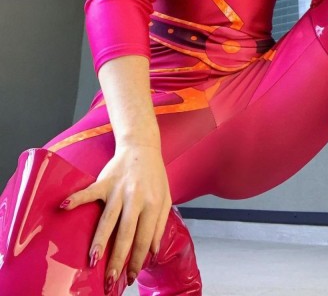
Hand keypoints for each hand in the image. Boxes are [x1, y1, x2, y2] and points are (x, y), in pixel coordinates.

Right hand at [61, 144, 170, 290]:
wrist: (142, 146)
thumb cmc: (155, 175)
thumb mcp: (166, 198)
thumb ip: (160, 224)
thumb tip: (153, 252)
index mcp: (153, 204)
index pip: (144, 237)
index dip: (137, 259)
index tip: (130, 276)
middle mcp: (136, 198)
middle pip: (125, 233)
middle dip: (118, 258)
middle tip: (111, 279)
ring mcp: (119, 189)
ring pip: (108, 218)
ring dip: (99, 240)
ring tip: (92, 260)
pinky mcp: (105, 181)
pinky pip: (89, 192)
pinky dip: (76, 199)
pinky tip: (64, 207)